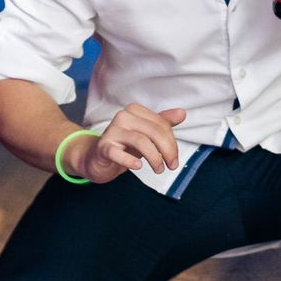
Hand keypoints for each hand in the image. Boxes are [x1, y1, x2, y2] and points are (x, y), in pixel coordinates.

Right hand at [67, 104, 188, 183]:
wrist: (98, 158)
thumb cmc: (125, 145)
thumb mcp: (146, 134)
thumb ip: (163, 123)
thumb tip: (182, 113)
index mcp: (135, 110)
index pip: (161, 124)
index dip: (172, 142)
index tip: (174, 158)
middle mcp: (123, 116)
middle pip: (153, 132)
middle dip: (167, 151)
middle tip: (171, 166)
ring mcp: (111, 131)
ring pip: (140, 141)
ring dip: (154, 158)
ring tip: (158, 169)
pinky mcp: (103, 147)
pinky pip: (117, 153)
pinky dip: (129, 160)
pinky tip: (138, 166)